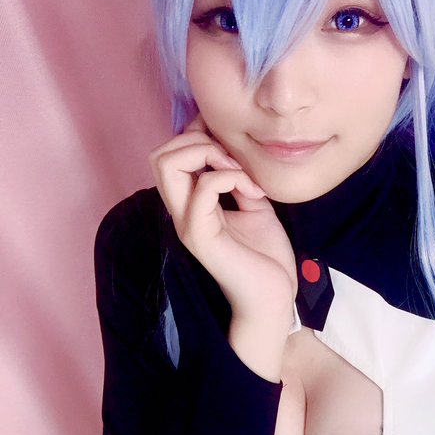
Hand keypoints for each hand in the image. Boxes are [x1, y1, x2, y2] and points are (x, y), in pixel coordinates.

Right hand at [149, 117, 296, 326]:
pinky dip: (229, 177)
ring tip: (239, 173)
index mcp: (190, 204)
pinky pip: (203, 187)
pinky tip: (251, 192)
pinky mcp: (202, 237)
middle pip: (160, 155)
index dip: (197, 136)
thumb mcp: (253, 205)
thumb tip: (233, 154)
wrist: (273, 297)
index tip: (233, 149)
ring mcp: (188, 224)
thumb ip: (238, 179)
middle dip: (197, 140)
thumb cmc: (265, 257)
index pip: (170, 154)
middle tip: (233, 160)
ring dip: (209, 154)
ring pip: (168, 164)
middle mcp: (182, 212)